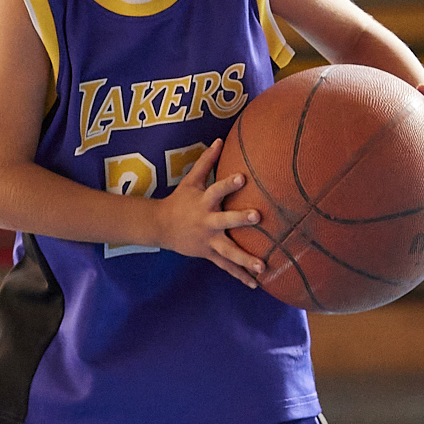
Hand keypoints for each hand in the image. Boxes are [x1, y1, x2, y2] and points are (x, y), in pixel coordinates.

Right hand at [155, 137, 266, 286]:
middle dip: (240, 219)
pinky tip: (256, 284)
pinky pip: (226, 266)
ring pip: (228, 251)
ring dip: (245, 259)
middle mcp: (207, 222)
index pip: (216, 190)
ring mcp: (208, 240)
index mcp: (203, 202)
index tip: (242, 177)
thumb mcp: (191, 181)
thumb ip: (207, 162)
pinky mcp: (209, 253)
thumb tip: (219, 139)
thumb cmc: (180, 200)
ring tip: (263, 267)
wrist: (161, 227)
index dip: (228, 184)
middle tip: (257, 217)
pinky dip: (240, 275)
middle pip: (225, 220)